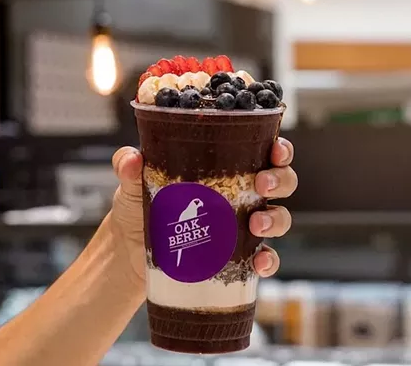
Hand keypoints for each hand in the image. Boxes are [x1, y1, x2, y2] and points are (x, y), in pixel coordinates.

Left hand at [110, 138, 297, 284]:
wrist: (128, 250)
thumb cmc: (139, 204)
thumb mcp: (132, 181)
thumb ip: (129, 165)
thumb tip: (131, 159)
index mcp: (225, 166)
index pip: (263, 150)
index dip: (279, 148)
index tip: (275, 149)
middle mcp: (241, 192)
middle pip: (282, 181)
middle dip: (281, 179)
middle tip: (262, 183)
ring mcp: (241, 226)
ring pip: (280, 217)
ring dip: (277, 219)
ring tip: (256, 223)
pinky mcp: (237, 256)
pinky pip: (265, 258)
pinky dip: (268, 261)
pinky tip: (258, 263)